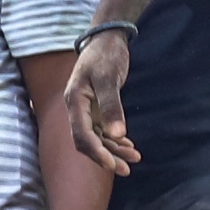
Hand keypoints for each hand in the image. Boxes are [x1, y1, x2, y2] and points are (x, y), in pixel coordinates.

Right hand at [63, 33, 142, 176]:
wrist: (106, 39)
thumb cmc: (106, 55)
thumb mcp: (109, 78)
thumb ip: (111, 106)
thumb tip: (117, 135)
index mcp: (75, 102)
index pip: (82, 135)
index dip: (96, 152)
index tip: (113, 165)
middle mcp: (77, 109)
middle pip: (87, 142)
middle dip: (106, 157)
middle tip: (126, 170)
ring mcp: (86, 110)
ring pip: (97, 139)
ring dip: (114, 151)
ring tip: (134, 158)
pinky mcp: (96, 109)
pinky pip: (103, 131)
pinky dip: (116, 141)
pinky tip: (130, 147)